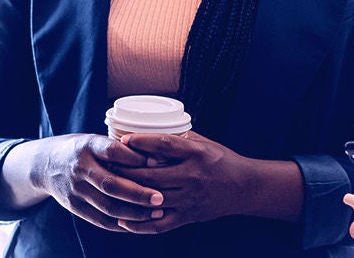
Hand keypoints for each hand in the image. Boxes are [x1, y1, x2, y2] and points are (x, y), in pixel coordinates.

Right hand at [25, 133, 163, 230]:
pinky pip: (101, 220)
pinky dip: (122, 223)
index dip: (135, 157)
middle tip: (160, 197)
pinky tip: (139, 221)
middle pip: (111, 184)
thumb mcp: (94, 140)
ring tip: (156, 211)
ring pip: (108, 206)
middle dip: (138, 193)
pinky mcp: (74, 207)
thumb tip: (154, 157)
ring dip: (135, 212)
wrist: (46, 164)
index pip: (112, 151)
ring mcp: (75, 190)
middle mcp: (79, 168)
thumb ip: (117, 148)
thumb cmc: (81, 150)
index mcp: (86, 146)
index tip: (157, 161)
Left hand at [112, 132, 249, 232]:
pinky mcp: (189, 216)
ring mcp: (190, 199)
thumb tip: (149, 128)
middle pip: (152, 175)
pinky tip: (123, 220)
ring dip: (129, 196)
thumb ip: (179, 139)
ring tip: (110, 191)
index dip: (142, 141)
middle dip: (127, 170)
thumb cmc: (221, 160)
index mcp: (196, 154)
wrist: (245, 187)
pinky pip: (160, 224)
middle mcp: (192, 176)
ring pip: (152, 199)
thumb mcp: (203, 143)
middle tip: (108, 166)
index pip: (165, 144)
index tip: (123, 139)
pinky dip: (140, 225)